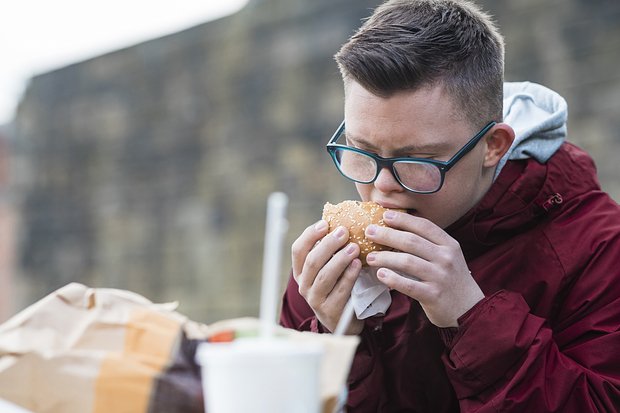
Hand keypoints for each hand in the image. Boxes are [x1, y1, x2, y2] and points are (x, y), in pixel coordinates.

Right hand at [291, 220, 363, 334]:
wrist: (345, 320)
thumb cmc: (338, 286)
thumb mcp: (330, 268)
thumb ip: (331, 250)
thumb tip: (342, 221)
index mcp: (300, 272)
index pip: (298, 250)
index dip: (309, 235)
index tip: (324, 223)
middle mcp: (303, 285)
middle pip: (312, 261)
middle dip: (328, 244)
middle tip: (344, 232)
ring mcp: (315, 299)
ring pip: (325, 275)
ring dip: (339, 259)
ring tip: (354, 247)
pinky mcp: (329, 311)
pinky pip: (340, 290)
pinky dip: (349, 275)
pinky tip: (357, 264)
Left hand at [364, 211, 483, 327]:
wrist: (470, 309)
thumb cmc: (452, 280)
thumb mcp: (448, 257)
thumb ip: (429, 245)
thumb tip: (398, 231)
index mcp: (449, 245)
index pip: (424, 226)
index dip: (403, 219)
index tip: (385, 216)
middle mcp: (446, 258)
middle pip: (411, 241)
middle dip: (387, 234)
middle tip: (369, 232)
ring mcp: (440, 277)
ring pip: (407, 262)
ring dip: (385, 257)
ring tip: (370, 257)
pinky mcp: (433, 295)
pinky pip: (408, 285)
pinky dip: (392, 279)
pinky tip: (381, 274)